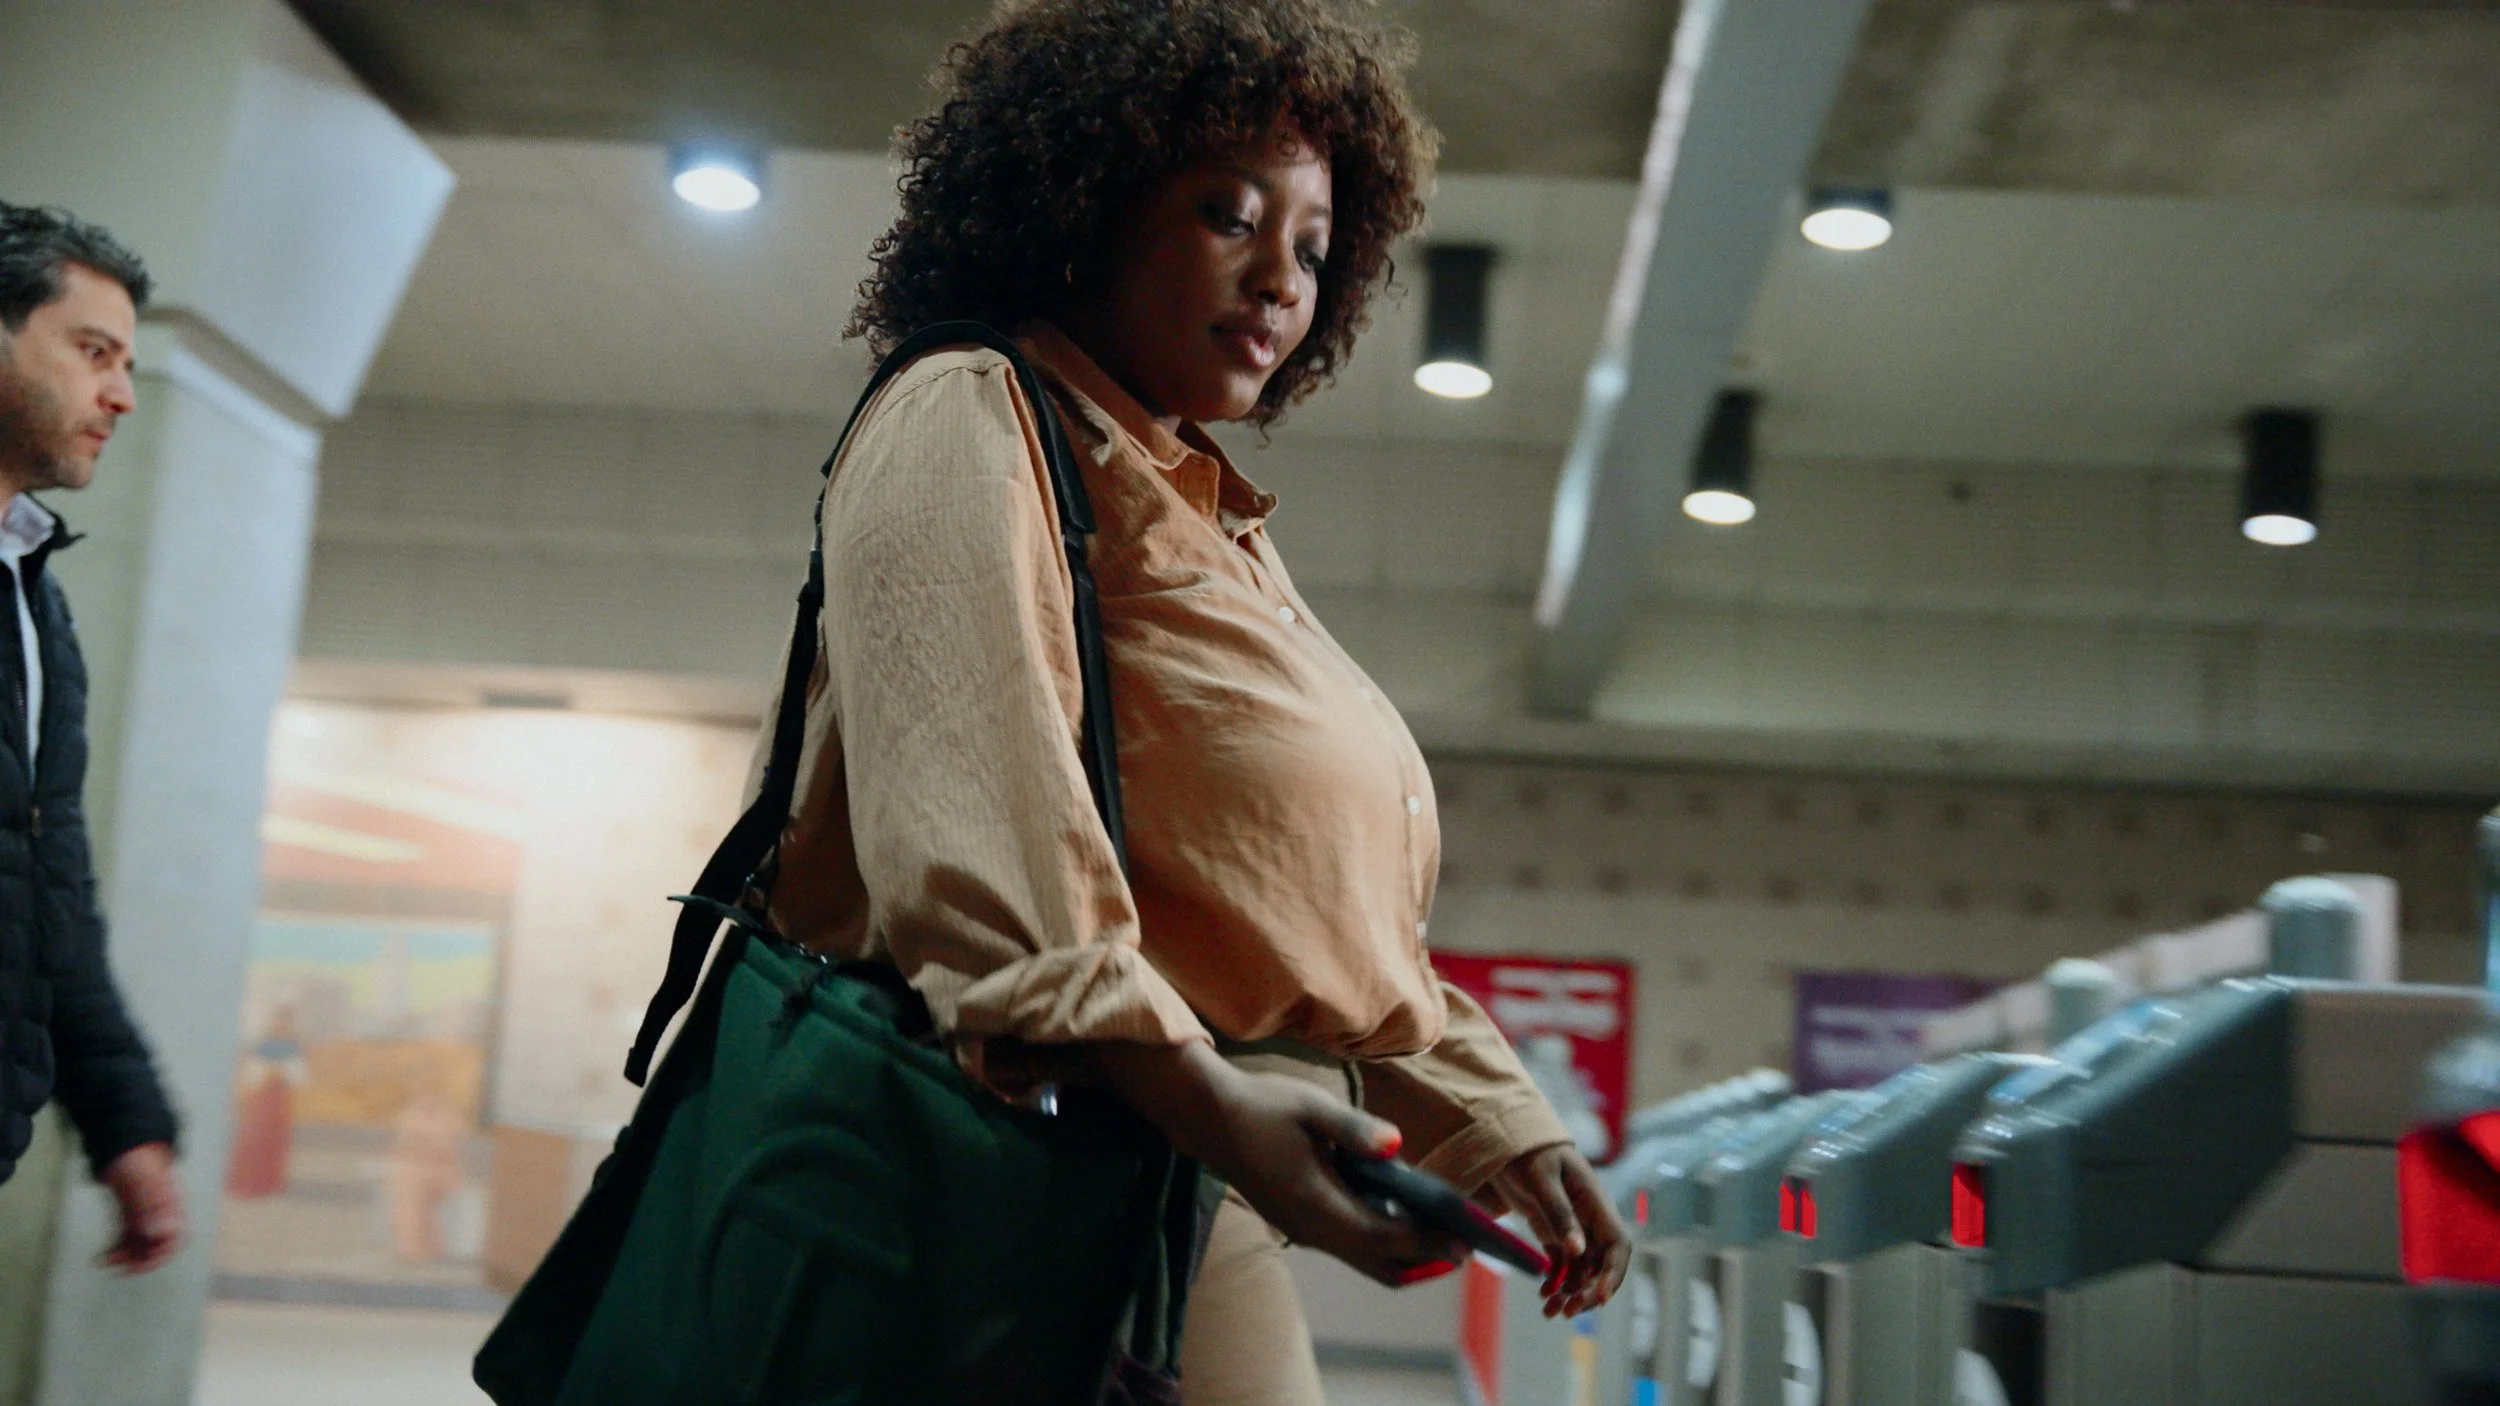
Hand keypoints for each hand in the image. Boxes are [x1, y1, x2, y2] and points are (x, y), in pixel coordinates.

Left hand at [98, 1141, 184, 1274]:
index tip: (138, 1265)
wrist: (125, 1139)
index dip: (160, 1255)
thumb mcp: (143, 1181)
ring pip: (140, 1244)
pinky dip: (116, 1248)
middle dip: (138, 1259)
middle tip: (117, 1266)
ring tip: (104, 1261)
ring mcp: (146, 1214)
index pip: (175, 1238)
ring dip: (125, 1256)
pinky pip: (127, 1237)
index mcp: (171, 1205)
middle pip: (157, 1244)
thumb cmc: (136, 1156)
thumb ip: (153, 1206)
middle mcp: (161, 1213)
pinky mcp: (131, 1213)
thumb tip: (160, 1234)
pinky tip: (103, 1254)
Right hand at [1095, 1041, 1466, 1285]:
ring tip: (1444, 1236)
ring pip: (1365, 1261)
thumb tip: (1398, 1145)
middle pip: (1381, 1265)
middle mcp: (1313, 1229)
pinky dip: (1382, 1243)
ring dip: (1405, 1254)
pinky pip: (1350, 1247)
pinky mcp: (1298, 1223)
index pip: (1388, 1237)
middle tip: (1466, 1247)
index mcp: (1319, 1205)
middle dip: (1425, 1260)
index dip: (1430, 1242)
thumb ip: (1356, 1129)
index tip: (1467, 1241)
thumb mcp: (1311, 1107)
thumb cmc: (1262, 1106)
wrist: (1207, 1117)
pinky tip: (1400, 1217)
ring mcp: (1303, 1231)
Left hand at [1487, 1143, 1627, 1317]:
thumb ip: (1559, 1213)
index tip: (1598, 1298)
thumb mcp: (1542, 1179)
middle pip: (1602, 1264)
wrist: (1510, 1140)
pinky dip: (1557, 1282)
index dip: (1613, 1274)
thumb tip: (1577, 1251)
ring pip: (1583, 1269)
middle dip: (1590, 1291)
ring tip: (1551, 1311)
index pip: (1618, 1244)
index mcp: (1595, 1202)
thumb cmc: (1529, 1152)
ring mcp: (1574, 1227)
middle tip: (1569, 1311)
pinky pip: (1564, 1264)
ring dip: (1571, 1292)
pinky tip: (1544, 1296)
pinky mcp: (1556, 1232)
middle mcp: (1590, 1218)